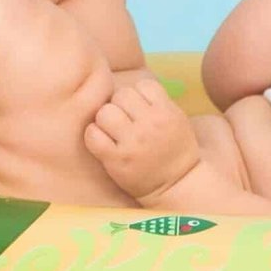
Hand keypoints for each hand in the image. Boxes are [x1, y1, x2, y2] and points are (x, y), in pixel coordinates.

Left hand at [83, 79, 201, 204]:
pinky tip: (102, 142)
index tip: (140, 110)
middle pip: (121, 95)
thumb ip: (157, 101)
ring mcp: (133, 142)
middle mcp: (150, 124)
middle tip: (124, 121)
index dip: (138, 95)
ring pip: (105, 111)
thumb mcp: (177, 118)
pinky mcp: (116, 159)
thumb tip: (128, 85)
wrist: (177, 185)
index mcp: (167, 112)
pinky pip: (93, 134)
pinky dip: (93, 136)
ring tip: (113, 131)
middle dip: (120, 106)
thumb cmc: (174, 149)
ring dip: (105, 119)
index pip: (143, 85)